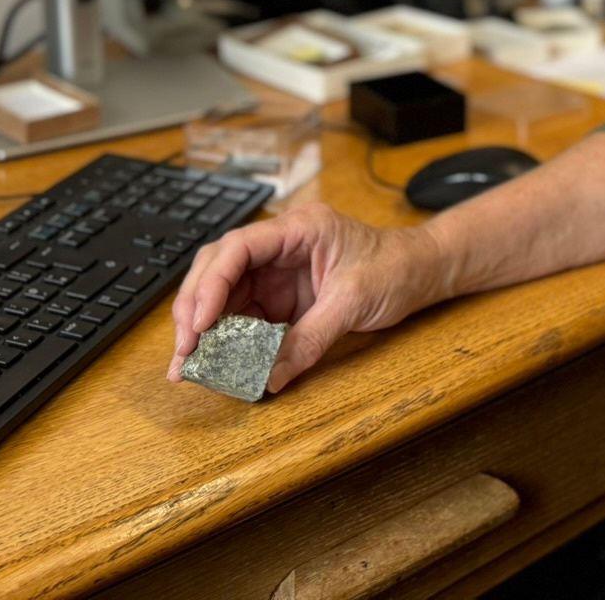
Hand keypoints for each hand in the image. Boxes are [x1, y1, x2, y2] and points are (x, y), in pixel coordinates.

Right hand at [167, 204, 446, 394]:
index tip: (199, 323)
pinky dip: (227, 339)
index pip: (239, 247)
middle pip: (219, 268)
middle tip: (185, 350)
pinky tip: (216, 362)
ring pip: (224, 294)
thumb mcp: (354, 302)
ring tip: (189, 365)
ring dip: (203, 328)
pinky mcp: (280, 297)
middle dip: (195, 308)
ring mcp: (277, 272)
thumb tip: (270, 376)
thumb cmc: (394, 268)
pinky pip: (244, 315)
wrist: (419, 270)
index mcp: (299, 229)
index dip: (211, 284)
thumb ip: (311, 338)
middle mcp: (280, 247)